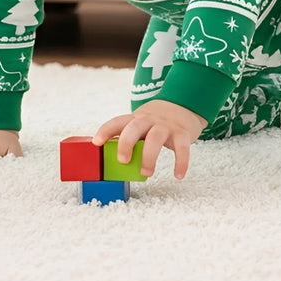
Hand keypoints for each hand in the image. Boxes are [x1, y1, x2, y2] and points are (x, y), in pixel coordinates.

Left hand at [92, 100, 206, 179]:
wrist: (183, 105)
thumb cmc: (156, 122)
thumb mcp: (141, 124)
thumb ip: (130, 138)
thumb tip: (110, 163)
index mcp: (136, 119)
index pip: (118, 122)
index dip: (106, 130)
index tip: (97, 142)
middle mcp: (149, 120)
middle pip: (135, 127)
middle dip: (126, 143)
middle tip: (123, 161)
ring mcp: (166, 126)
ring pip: (156, 138)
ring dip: (149, 156)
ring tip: (146, 173)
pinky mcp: (182, 133)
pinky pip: (182, 147)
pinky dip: (181, 161)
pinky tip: (178, 174)